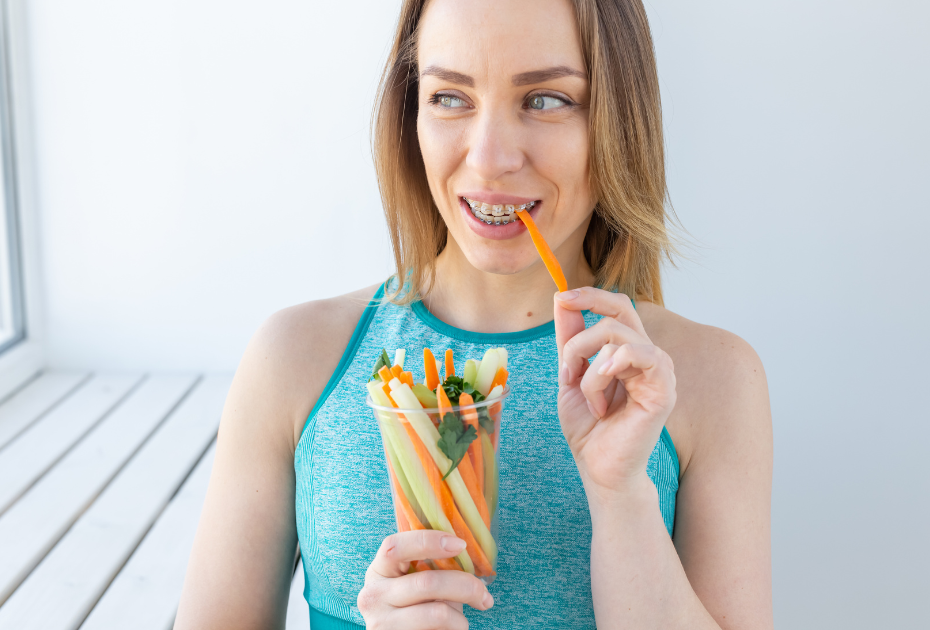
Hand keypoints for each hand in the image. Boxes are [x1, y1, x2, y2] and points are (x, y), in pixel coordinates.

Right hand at [357, 530, 493, 628]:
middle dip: (466, 586)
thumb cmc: (412, 609)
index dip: (428, 541)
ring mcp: (381, 623)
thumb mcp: (412, 584)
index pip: (395, 547)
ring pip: (438, 613)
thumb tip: (469, 559)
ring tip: (462, 622)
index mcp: (378, 571)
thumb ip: (430, 569)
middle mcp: (373, 596)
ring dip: (461, 618)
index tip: (460, 544)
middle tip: (485, 596)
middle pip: (427, 583)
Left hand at [553, 287, 676, 498]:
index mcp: (629, 350)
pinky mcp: (664, 388)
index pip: (619, 305)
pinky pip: (638, 354)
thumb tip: (561, 297)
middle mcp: (649, 354)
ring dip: (588, 369)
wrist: (598, 467)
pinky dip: (607, 372)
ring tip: (589, 400)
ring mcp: (660, 369)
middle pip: (617, 313)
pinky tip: (602, 401)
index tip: (562, 297)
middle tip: (566, 373)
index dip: (591, 295)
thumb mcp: (570, 375)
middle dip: (578, 339)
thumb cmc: (589, 427)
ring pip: (615, 337)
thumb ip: (569, 338)